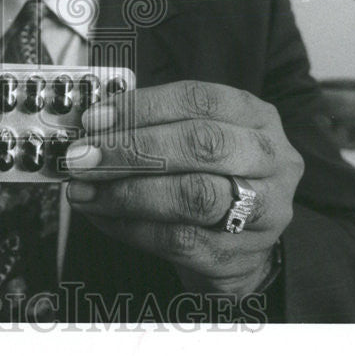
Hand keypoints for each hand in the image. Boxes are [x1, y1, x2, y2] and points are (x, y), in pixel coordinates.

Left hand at [64, 80, 302, 296]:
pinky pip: (180, 240)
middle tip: (83, 158)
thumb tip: (92, 128)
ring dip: (128, 192)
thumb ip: (151, 128)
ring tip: (85, 191)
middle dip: (131, 149)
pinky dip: (132, 228)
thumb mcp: (193, 140)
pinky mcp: (241, 256)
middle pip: (202, 144)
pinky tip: (104, 217)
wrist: (241, 249)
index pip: (198, 99)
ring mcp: (263, 211)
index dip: (141, 107)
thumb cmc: (208, 179)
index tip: (94, 120)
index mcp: (255, 117)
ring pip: (194, 195)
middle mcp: (271, 159)